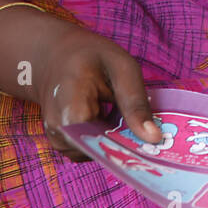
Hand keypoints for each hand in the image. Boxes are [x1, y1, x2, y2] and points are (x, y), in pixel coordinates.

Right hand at [27, 15, 163, 160]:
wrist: (54, 54)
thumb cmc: (89, 55)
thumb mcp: (121, 66)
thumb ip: (135, 101)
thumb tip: (154, 138)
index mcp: (71, 106)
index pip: (101, 143)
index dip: (128, 144)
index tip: (150, 140)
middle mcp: (58, 129)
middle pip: (100, 151)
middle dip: (125, 143)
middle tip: (142, 124)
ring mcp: (57, 139)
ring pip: (97, 153)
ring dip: (114, 140)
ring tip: (120, 114)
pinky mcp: (61, 143)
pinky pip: (89, 150)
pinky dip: (103, 139)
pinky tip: (107, 119)